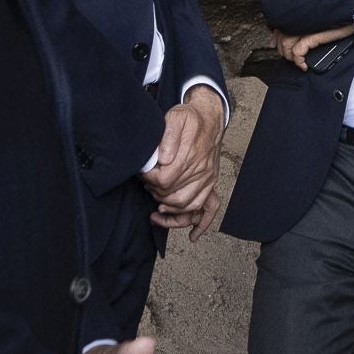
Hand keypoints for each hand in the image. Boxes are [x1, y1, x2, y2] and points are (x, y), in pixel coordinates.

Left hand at [142, 89, 226, 243]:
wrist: (210, 118)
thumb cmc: (190, 119)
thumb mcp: (176, 118)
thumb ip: (168, 136)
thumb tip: (163, 159)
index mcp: (191, 155)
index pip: (165, 179)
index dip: (150, 180)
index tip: (142, 175)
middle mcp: (202, 170)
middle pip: (174, 196)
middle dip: (156, 194)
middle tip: (146, 187)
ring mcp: (208, 179)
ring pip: (189, 206)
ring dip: (171, 212)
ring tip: (157, 209)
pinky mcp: (211, 184)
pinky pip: (210, 209)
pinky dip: (201, 224)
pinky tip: (192, 236)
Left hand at [275, 23, 353, 69]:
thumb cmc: (342, 19)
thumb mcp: (320, 23)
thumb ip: (303, 26)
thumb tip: (284, 36)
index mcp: (301, 13)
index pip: (280, 23)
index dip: (276, 36)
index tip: (275, 43)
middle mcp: (302, 17)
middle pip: (281, 34)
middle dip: (282, 49)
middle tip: (290, 56)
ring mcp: (307, 25)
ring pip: (286, 43)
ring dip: (290, 56)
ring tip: (298, 61)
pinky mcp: (315, 34)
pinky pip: (298, 50)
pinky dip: (298, 60)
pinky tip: (304, 66)